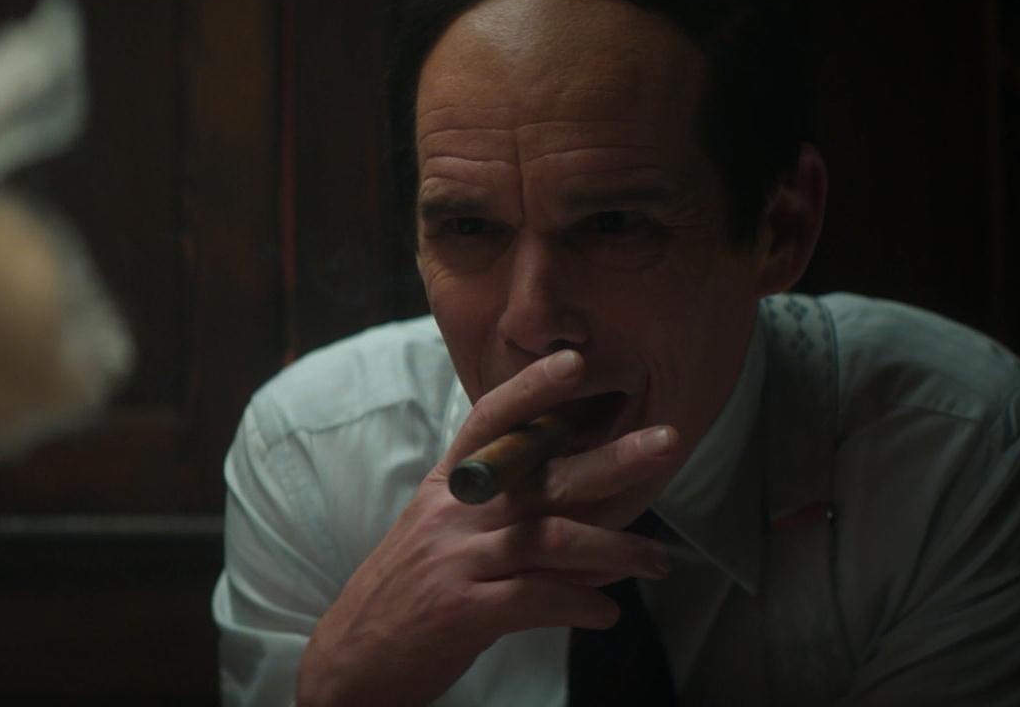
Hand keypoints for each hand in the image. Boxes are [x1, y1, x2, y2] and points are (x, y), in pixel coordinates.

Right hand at [295, 350, 690, 705]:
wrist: (353, 657)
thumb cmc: (410, 593)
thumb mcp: (441, 535)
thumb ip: (500, 513)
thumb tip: (586, 510)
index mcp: (447, 488)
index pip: (489, 422)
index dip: (531, 390)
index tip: (574, 363)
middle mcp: (452, 514)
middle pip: (539, 475)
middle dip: (610, 459)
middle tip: (666, 443)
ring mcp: (456, 560)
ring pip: (550, 537)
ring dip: (616, 548)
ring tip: (657, 562)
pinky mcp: (462, 610)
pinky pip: (538, 598)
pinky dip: (581, 604)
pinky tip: (607, 613)